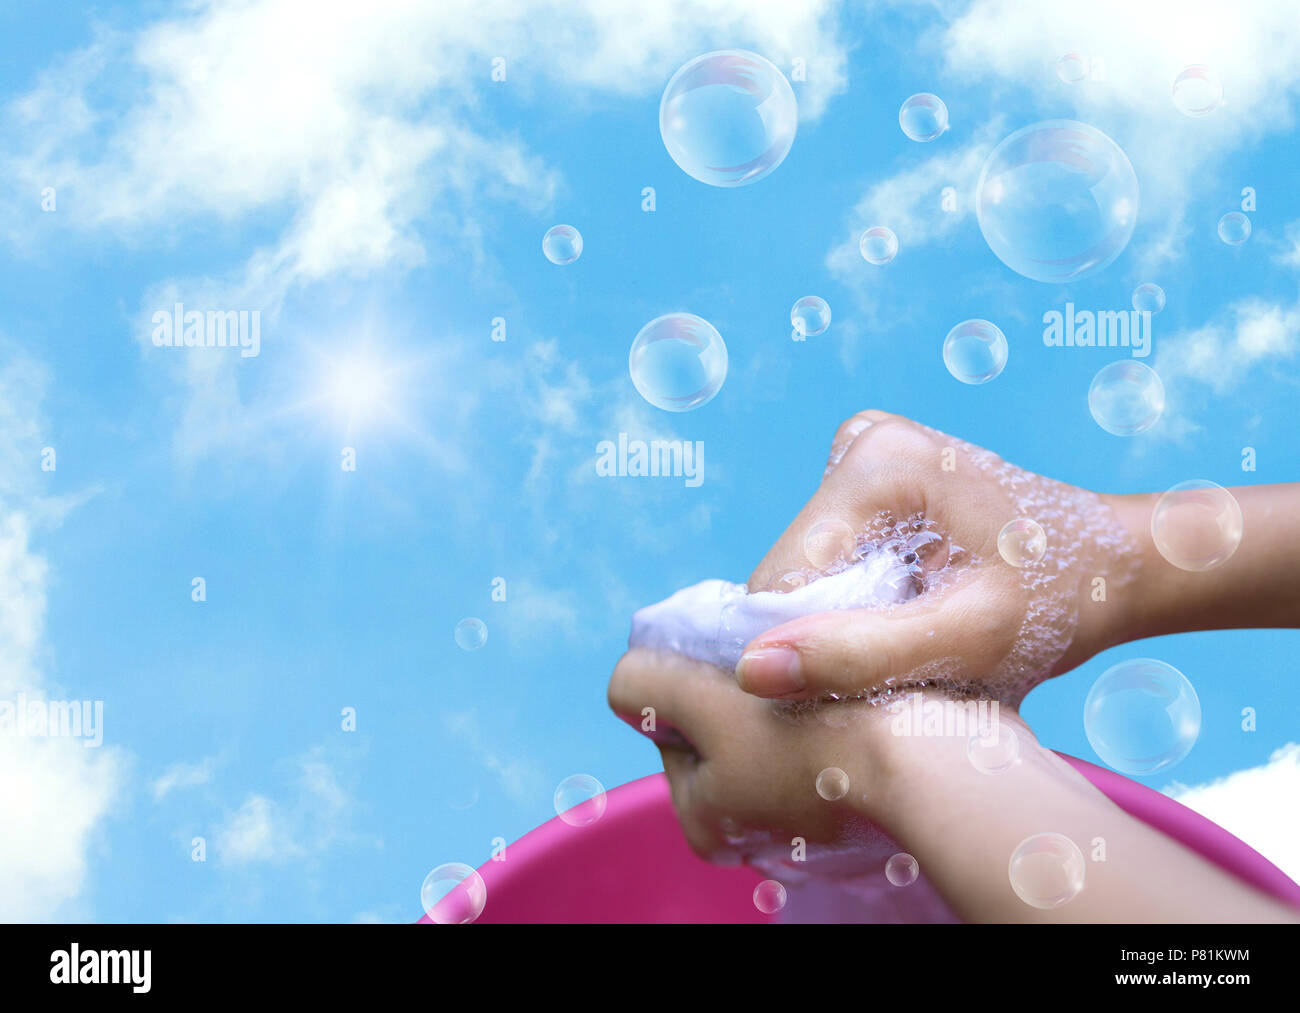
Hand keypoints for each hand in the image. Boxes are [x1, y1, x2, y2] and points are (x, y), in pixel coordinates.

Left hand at [607, 645, 895, 869]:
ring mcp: (807, 829)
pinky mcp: (859, 808)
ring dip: (785, 696)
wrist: (932, 767)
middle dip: (740, 689)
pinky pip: (824, 745)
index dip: (694, 676)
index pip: (672, 722)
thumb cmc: (813, 731)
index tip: (735, 654)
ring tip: (815, 673)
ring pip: (772, 734)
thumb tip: (628, 677)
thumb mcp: (706, 702)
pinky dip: (827, 716)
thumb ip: (650, 685)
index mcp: (705, 820)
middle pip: (722, 730)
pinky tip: (847, 697)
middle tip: (776, 656)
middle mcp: (750, 836)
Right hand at [736, 410, 1138, 702]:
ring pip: (808, 569)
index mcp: (877, 464)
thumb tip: (748, 671)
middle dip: (832, 628)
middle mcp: (861, 440)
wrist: (1111, 567)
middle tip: (909, 656)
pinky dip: (861, 595)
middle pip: (792, 572)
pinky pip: (830, 555)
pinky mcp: (869, 472)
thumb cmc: (1056, 604)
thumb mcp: (966, 640)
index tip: (878, 675)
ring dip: (847, 616)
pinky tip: (914, 604)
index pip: (782, 580)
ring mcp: (864, 449)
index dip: (810, 646)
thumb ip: (858, 655)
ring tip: (918, 631)